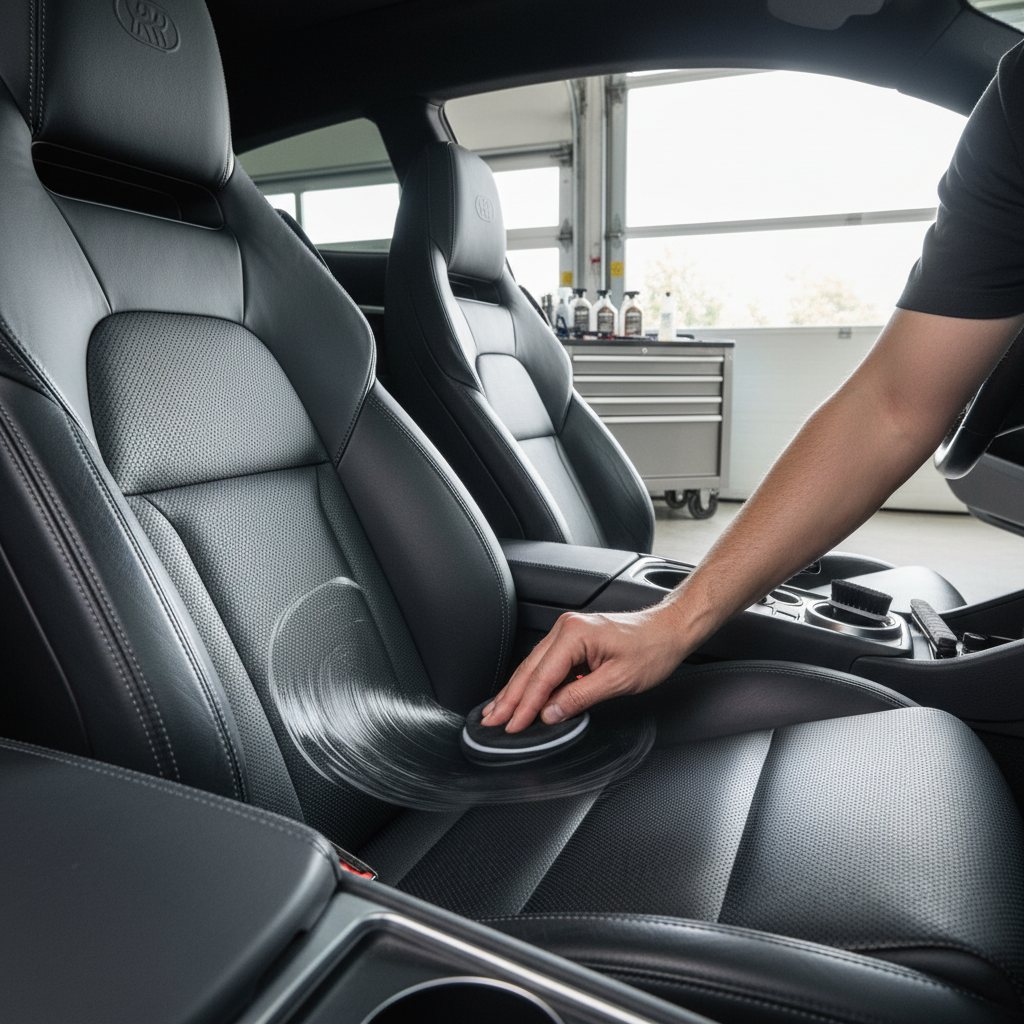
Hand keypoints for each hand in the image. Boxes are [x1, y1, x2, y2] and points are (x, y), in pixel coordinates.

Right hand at [480, 603, 689, 731]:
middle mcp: (566, 628)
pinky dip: (533, 683)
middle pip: (530, 670)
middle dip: (509, 698)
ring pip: (534, 667)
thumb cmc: (652, 649)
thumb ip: (580, 698)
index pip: (542, 677)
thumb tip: (551, 713)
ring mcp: (568, 632)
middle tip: (491, 720)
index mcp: (574, 634)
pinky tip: (523, 696)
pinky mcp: (573, 639)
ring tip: (497, 710)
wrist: (670, 630)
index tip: (512, 726)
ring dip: (517, 691)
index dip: (525, 706)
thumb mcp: (617, 680)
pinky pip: (546, 664)